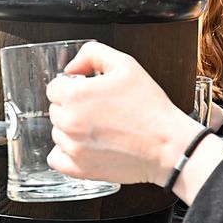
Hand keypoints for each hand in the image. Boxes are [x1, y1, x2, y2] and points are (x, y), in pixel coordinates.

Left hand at [46, 41, 209, 187]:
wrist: (168, 144)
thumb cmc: (150, 107)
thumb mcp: (125, 64)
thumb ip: (92, 54)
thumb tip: (71, 67)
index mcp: (76, 96)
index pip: (54, 88)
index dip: (71, 86)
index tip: (87, 92)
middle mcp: (70, 122)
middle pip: (55, 110)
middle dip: (72, 107)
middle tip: (98, 109)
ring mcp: (73, 147)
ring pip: (57, 133)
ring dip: (71, 129)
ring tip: (99, 128)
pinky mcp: (80, 168)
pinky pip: (56, 159)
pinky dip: (66, 154)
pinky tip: (84, 146)